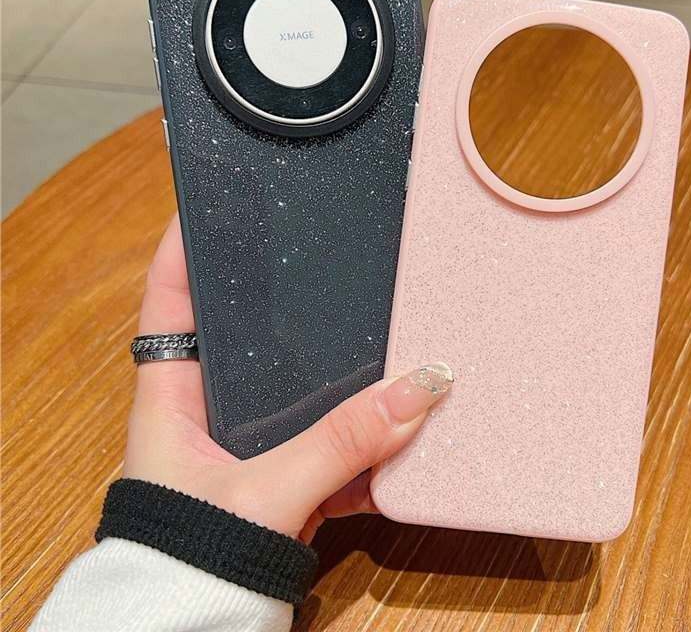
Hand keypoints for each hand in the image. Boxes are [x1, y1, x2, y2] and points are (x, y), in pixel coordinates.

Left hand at [123, 216, 452, 543]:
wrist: (201, 631)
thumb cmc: (196, 554)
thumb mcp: (265, 491)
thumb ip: (341, 442)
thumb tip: (421, 387)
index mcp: (175, 393)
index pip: (171, 298)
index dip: (186, 245)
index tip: (216, 200)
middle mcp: (211, 406)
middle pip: (249, 330)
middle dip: (286, 297)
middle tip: (325, 249)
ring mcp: (252, 439)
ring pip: (301, 383)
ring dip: (341, 368)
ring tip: (381, 319)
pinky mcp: (287, 469)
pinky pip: (330, 431)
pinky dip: (362, 427)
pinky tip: (398, 408)